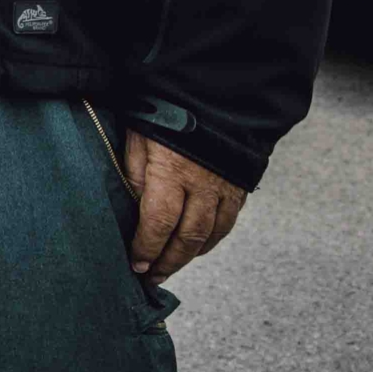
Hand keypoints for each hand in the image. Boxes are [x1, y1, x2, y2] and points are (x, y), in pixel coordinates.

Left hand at [123, 130, 246, 282]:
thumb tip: (133, 213)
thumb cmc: (163, 115)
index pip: (159, 222)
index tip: (136, 264)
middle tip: (150, 278)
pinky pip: (226, 224)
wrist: (209, 94)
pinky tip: (194, 249)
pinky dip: (209, 241)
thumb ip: (135, 176)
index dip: (147, 247)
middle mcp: (202, 185)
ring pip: (209, 236)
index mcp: (172, 172)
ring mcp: (225, 189)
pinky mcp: (239, 189)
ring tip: (168, 269)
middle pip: (186, 237)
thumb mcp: (137, 140)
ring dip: (188, 257)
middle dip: (167, 262)